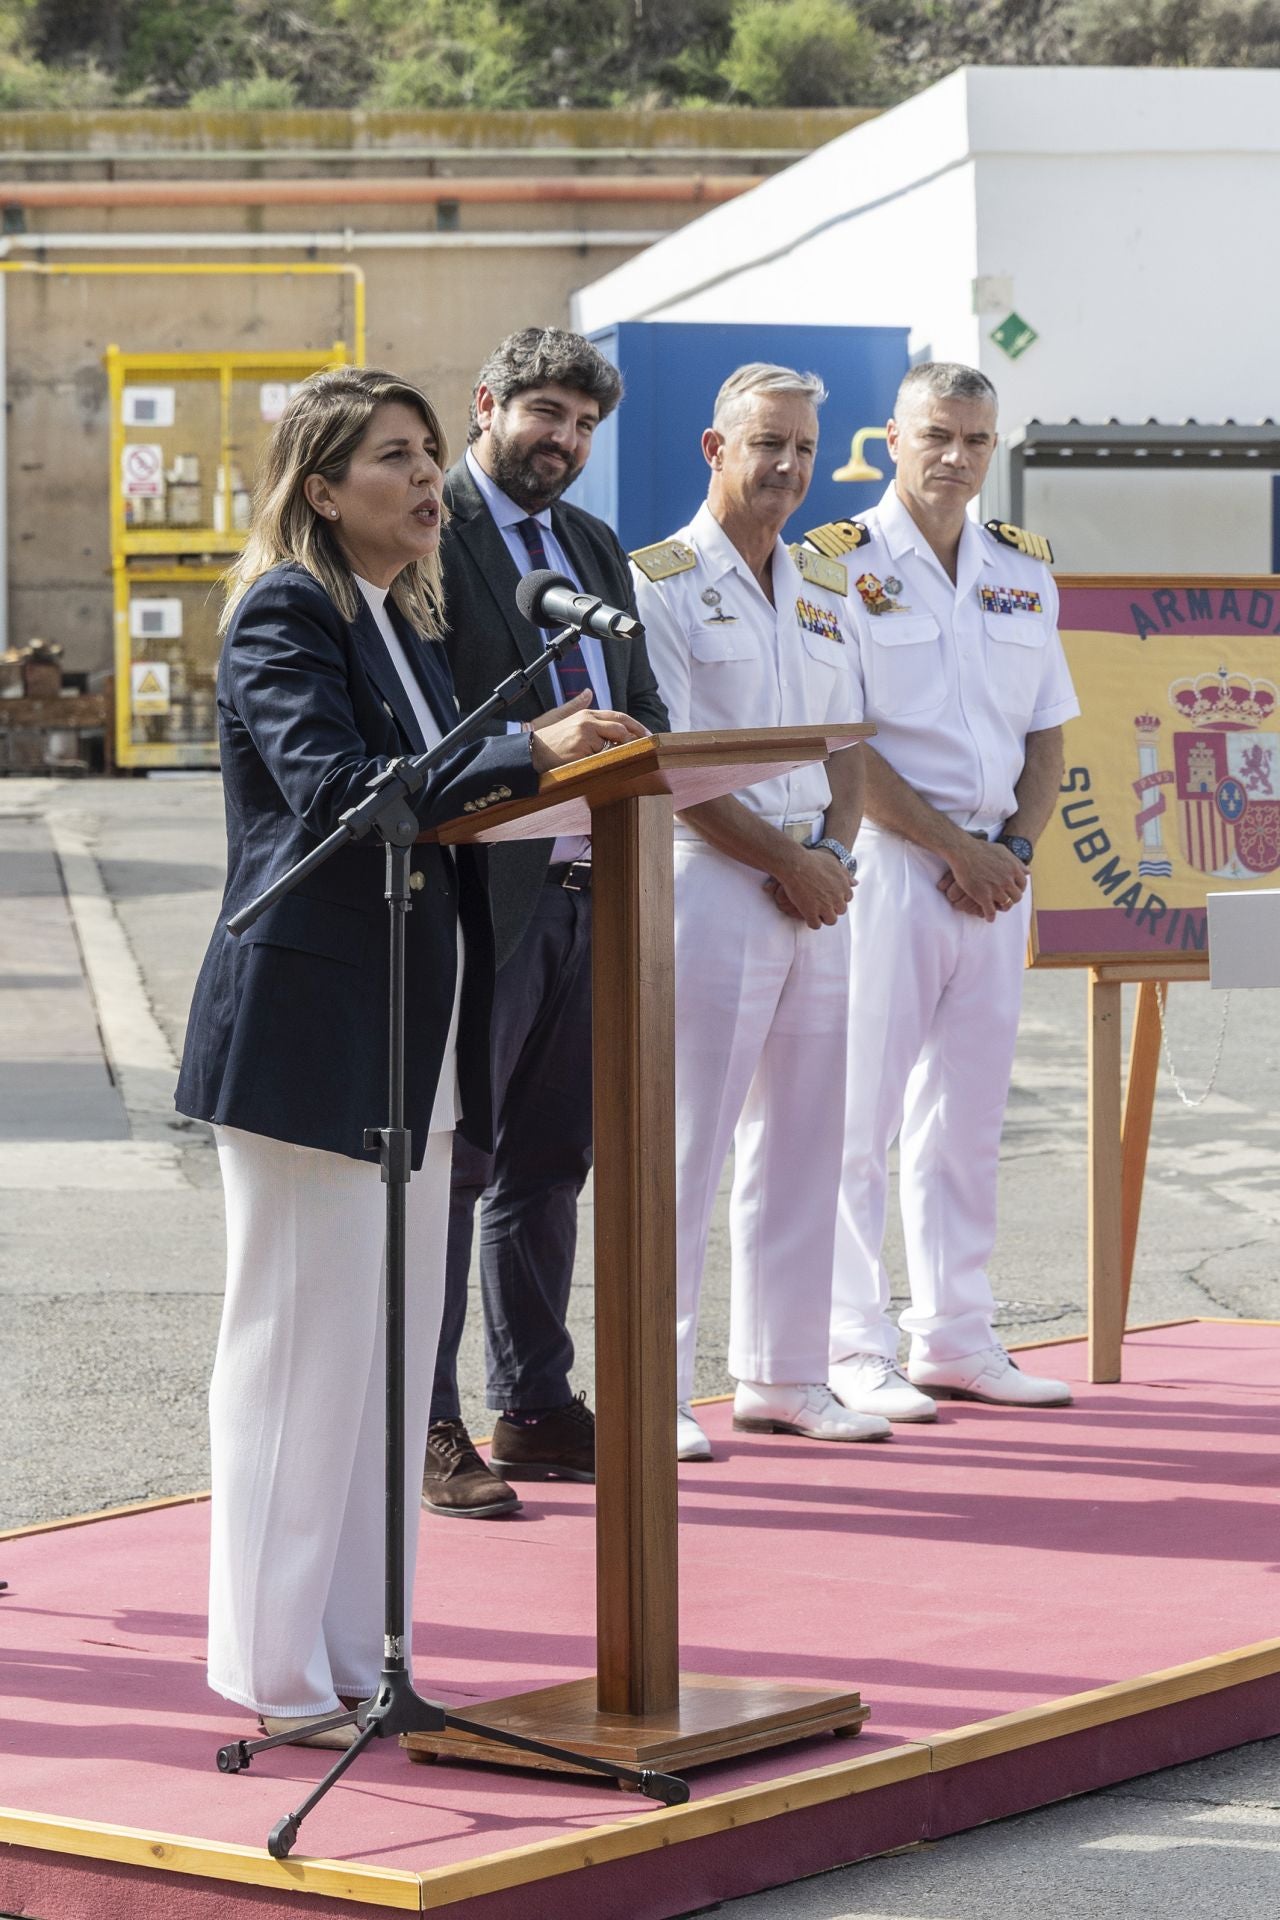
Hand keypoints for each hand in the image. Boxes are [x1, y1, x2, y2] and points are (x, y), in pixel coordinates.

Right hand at [528, 690, 648, 770]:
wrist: (531, 751)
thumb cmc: (551, 739)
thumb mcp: (565, 718)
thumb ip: (578, 706)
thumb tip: (588, 692)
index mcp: (587, 714)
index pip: (619, 716)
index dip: (635, 726)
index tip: (647, 735)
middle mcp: (588, 721)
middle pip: (621, 727)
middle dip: (634, 738)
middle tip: (645, 748)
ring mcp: (585, 735)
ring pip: (613, 743)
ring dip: (616, 752)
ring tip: (613, 758)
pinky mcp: (581, 750)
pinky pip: (601, 758)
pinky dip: (603, 762)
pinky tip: (598, 765)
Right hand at [769, 846, 854, 929]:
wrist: (795, 864)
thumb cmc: (812, 860)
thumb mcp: (833, 863)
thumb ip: (845, 874)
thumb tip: (855, 883)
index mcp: (843, 886)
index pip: (847, 898)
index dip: (838, 897)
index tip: (829, 894)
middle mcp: (837, 898)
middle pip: (841, 910)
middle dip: (833, 907)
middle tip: (821, 902)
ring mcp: (825, 907)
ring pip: (831, 920)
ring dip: (824, 917)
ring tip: (815, 911)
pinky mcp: (811, 912)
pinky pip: (816, 925)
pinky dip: (812, 922)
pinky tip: (807, 915)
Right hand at [940, 839, 1027, 922]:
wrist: (964, 851)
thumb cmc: (981, 849)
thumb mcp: (1003, 851)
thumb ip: (1015, 861)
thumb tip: (1025, 869)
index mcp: (1013, 869)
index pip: (1023, 884)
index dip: (1018, 888)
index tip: (1013, 890)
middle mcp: (1007, 880)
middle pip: (1017, 897)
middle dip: (1012, 899)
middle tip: (1006, 899)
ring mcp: (996, 889)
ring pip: (1006, 905)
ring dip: (1003, 908)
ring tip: (998, 908)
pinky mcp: (983, 896)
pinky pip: (990, 912)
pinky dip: (990, 917)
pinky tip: (988, 918)